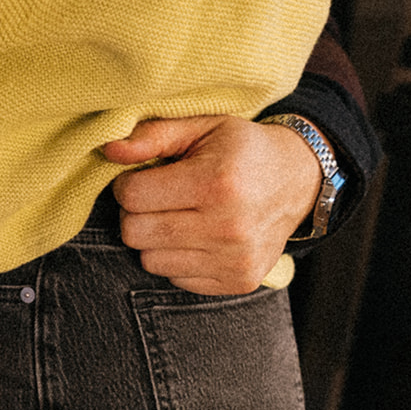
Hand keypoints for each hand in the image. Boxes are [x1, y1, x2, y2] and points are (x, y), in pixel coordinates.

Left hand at [102, 115, 321, 294]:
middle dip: (136, 213)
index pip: (132, 196)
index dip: (128, 184)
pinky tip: (197, 236)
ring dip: (155, 239)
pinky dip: (177, 259)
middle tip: (158, 198)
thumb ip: (152, 136)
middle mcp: (227, 227)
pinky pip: (175, 278)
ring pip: (150, 260)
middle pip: (135, 233)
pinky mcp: (238, 281)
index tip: (144, 177)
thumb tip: (109, 150)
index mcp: (216, 183)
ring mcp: (235, 259)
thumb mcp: (202, 127)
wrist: (301, 180)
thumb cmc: (243, 150)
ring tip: (179, 216)